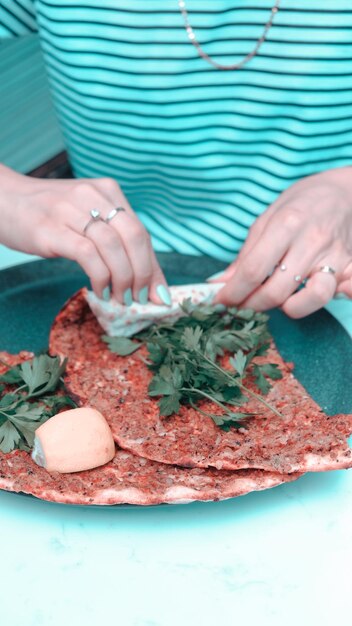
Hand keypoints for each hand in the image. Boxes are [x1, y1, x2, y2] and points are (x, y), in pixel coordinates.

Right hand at [0, 165, 169, 304]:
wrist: (3, 200)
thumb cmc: (48, 214)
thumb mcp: (85, 218)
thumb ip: (114, 240)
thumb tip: (146, 280)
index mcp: (108, 191)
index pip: (142, 233)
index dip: (154, 267)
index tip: (160, 295)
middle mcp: (93, 196)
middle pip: (135, 237)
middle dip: (144, 274)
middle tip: (140, 299)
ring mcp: (71, 211)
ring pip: (114, 247)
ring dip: (123, 280)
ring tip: (120, 299)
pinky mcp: (51, 229)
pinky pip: (88, 255)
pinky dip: (101, 277)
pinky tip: (100, 291)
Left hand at [214, 167, 351, 317]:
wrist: (345, 192)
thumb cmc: (302, 203)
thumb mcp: (267, 217)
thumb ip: (246, 253)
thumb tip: (221, 283)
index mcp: (286, 224)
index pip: (253, 270)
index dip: (233, 292)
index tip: (221, 301)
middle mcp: (312, 241)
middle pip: (277, 291)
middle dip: (252, 306)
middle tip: (241, 307)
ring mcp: (336, 255)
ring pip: (313, 297)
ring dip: (290, 308)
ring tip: (278, 302)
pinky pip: (350, 289)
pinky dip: (340, 297)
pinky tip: (320, 294)